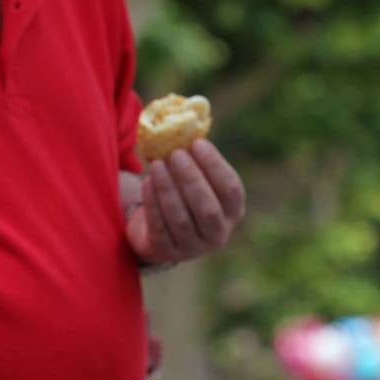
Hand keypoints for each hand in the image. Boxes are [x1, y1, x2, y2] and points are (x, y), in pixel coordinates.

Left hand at [125, 140, 245, 265]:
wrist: (160, 234)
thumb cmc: (184, 197)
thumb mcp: (198, 182)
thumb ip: (197, 161)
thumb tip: (186, 127)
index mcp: (233, 212)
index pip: (231, 190)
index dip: (215, 166)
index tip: (197, 143)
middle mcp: (218, 234)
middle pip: (207, 207)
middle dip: (191, 178)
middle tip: (175, 154)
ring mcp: (192, 247)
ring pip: (181, 218)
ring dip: (168, 188)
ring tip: (157, 164)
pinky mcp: (166, 252)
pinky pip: (159, 227)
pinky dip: (152, 203)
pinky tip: (146, 182)